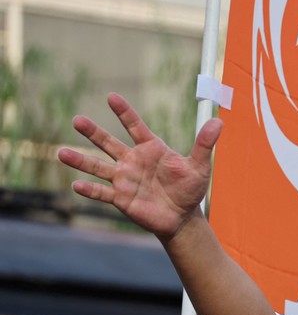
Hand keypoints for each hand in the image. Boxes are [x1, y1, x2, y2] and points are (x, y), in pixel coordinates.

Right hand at [58, 92, 222, 240]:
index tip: (112, 97)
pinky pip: (102, 192)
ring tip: (61, 153)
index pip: (135, 126)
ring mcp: (124, 179)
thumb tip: (219, 121)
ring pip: (98, 167)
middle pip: (108, 143)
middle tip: (77, 120)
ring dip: (80, 160)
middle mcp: (132, 161)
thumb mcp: (199, 166)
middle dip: (93, 132)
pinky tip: (76, 185)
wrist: (182, 217)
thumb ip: (204, 144)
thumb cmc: (189, 189)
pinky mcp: (121, 198)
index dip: (124, 112)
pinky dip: (90, 190)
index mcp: (151, 149)